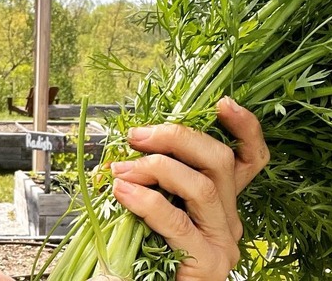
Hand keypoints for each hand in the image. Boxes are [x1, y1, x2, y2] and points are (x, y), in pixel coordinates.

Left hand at [110, 96, 267, 279]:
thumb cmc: (139, 252)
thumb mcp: (149, 204)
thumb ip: (152, 178)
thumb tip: (132, 143)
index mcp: (219, 201)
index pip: (247, 159)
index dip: (243, 128)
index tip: (223, 104)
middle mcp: (227, 219)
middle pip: (219, 161)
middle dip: (176, 138)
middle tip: (136, 136)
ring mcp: (222, 242)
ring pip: (203, 186)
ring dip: (156, 168)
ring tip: (120, 170)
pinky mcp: (207, 262)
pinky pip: (178, 220)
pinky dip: (146, 200)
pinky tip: (122, 192)